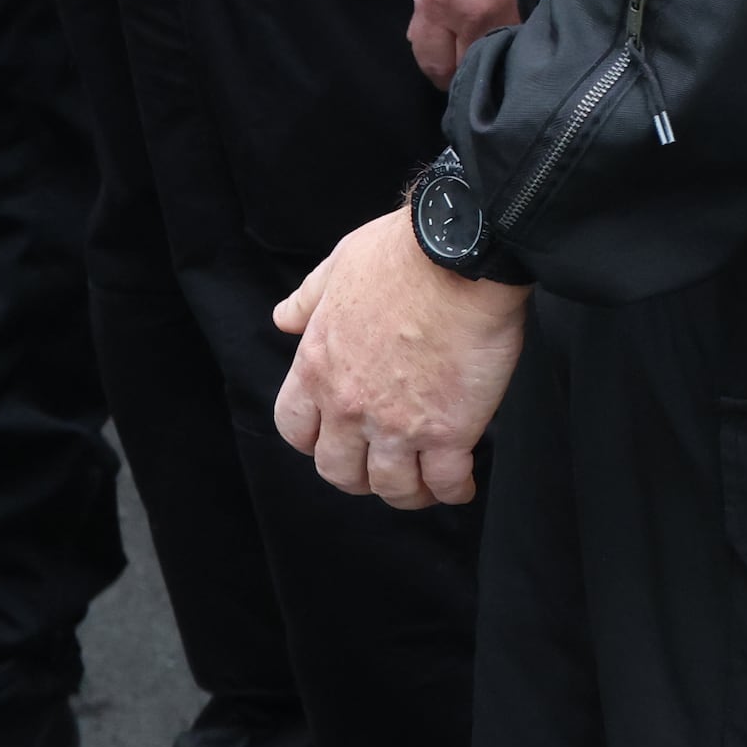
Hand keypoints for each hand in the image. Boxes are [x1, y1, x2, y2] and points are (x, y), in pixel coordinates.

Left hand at [269, 207, 530, 505]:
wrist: (461, 256)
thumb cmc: (403, 254)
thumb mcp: (340, 265)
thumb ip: (309, 299)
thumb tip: (284, 318)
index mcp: (318, 365)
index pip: (295, 429)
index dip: (313, 442)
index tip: (334, 439)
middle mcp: (349, 404)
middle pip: (338, 471)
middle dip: (358, 477)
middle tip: (381, 468)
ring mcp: (397, 424)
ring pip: (390, 488)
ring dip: (407, 492)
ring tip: (426, 484)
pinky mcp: (446, 432)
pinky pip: (444, 483)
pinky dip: (453, 490)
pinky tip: (462, 482)